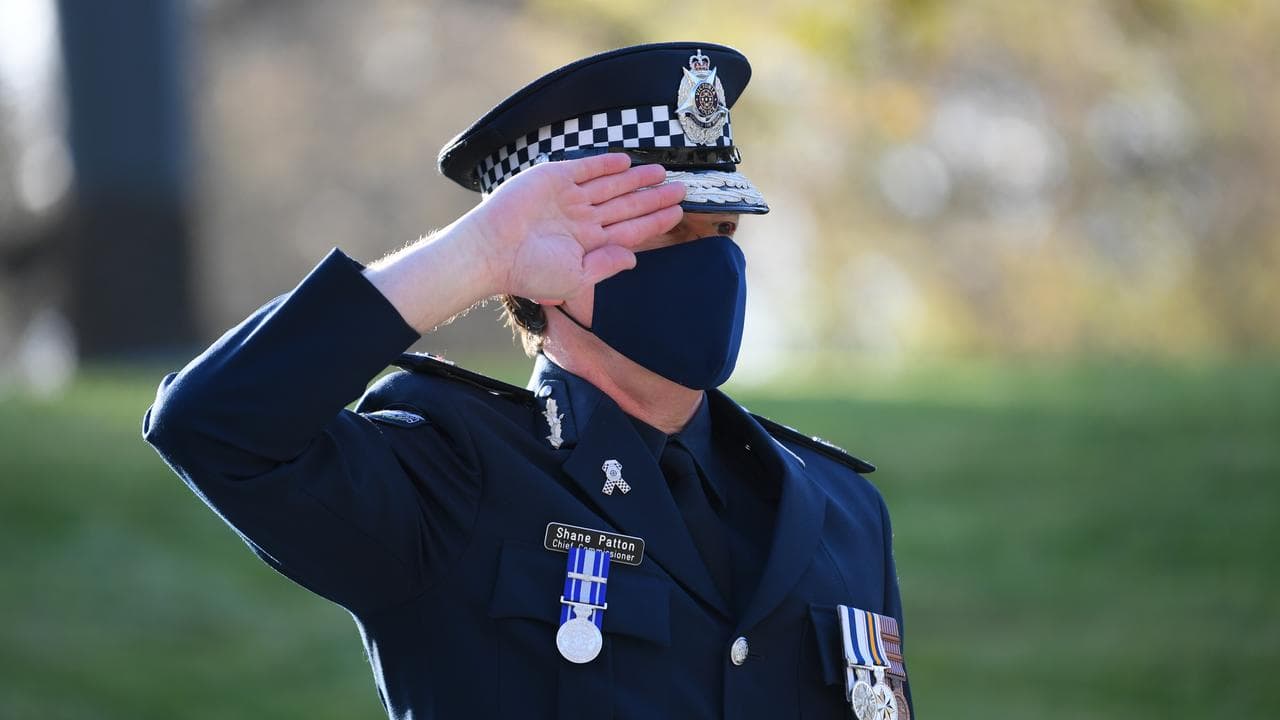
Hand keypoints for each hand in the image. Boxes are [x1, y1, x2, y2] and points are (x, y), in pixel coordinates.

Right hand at [464, 154, 684, 302]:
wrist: (493, 251)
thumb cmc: (529, 272)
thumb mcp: (575, 278)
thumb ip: (606, 265)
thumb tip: (635, 258)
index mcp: (588, 243)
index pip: (630, 229)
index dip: (655, 221)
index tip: (677, 213)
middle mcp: (582, 219)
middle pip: (627, 205)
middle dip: (653, 197)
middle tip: (681, 188)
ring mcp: (569, 198)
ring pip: (612, 186)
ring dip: (636, 179)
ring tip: (661, 173)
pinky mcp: (553, 178)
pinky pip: (586, 169)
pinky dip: (605, 164)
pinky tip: (627, 162)